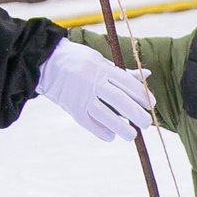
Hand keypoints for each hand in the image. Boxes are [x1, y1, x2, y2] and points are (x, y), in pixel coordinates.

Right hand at [36, 39, 153, 141]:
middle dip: (136, 113)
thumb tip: (146, 76)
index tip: (151, 104)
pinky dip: (100, 131)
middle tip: (147, 123)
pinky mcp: (71, 107)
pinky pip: (88, 123)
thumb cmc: (77, 60)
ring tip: (132, 135)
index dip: (141, 95)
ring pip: (104, 115)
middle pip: (119, 100)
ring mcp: (81, 96)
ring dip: (120, 127)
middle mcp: (92, 82)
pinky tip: (111, 136)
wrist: (45, 62)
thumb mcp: (100, 60)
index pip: (127, 83)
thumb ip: (122, 72)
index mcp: (101, 68)